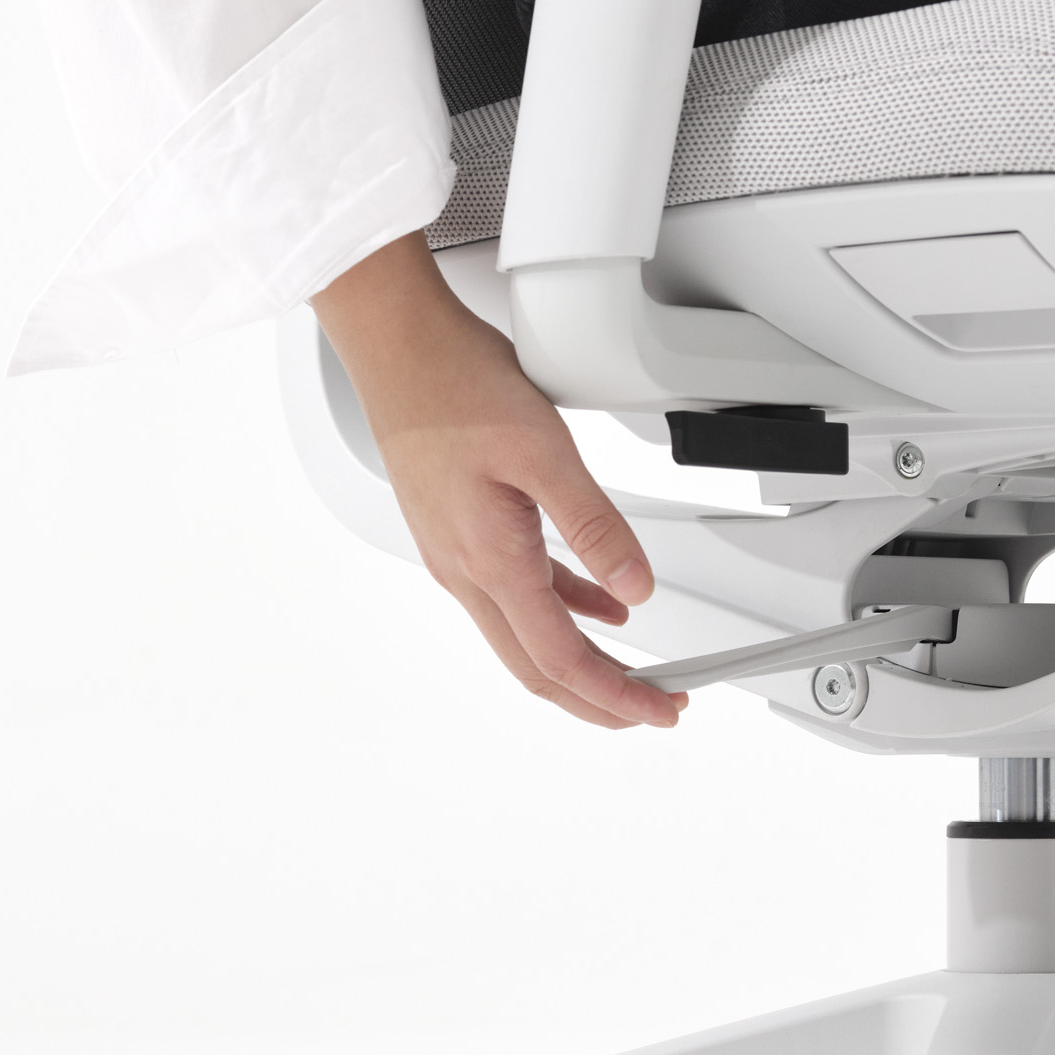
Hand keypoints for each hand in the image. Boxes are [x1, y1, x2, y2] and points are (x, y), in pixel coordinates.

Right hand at [311, 234, 684, 731]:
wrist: (397, 345)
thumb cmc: (453, 384)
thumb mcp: (545, 450)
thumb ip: (595, 526)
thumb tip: (635, 590)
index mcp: (488, 560)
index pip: (559, 660)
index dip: (613, 696)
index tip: (657, 709)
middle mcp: (464, 571)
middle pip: (536, 669)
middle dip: (598, 700)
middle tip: (653, 708)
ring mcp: (455, 555)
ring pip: (523, 637)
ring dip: (580, 662)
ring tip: (634, 671)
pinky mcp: (457, 532)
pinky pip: (515, 593)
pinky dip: (563, 610)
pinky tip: (598, 605)